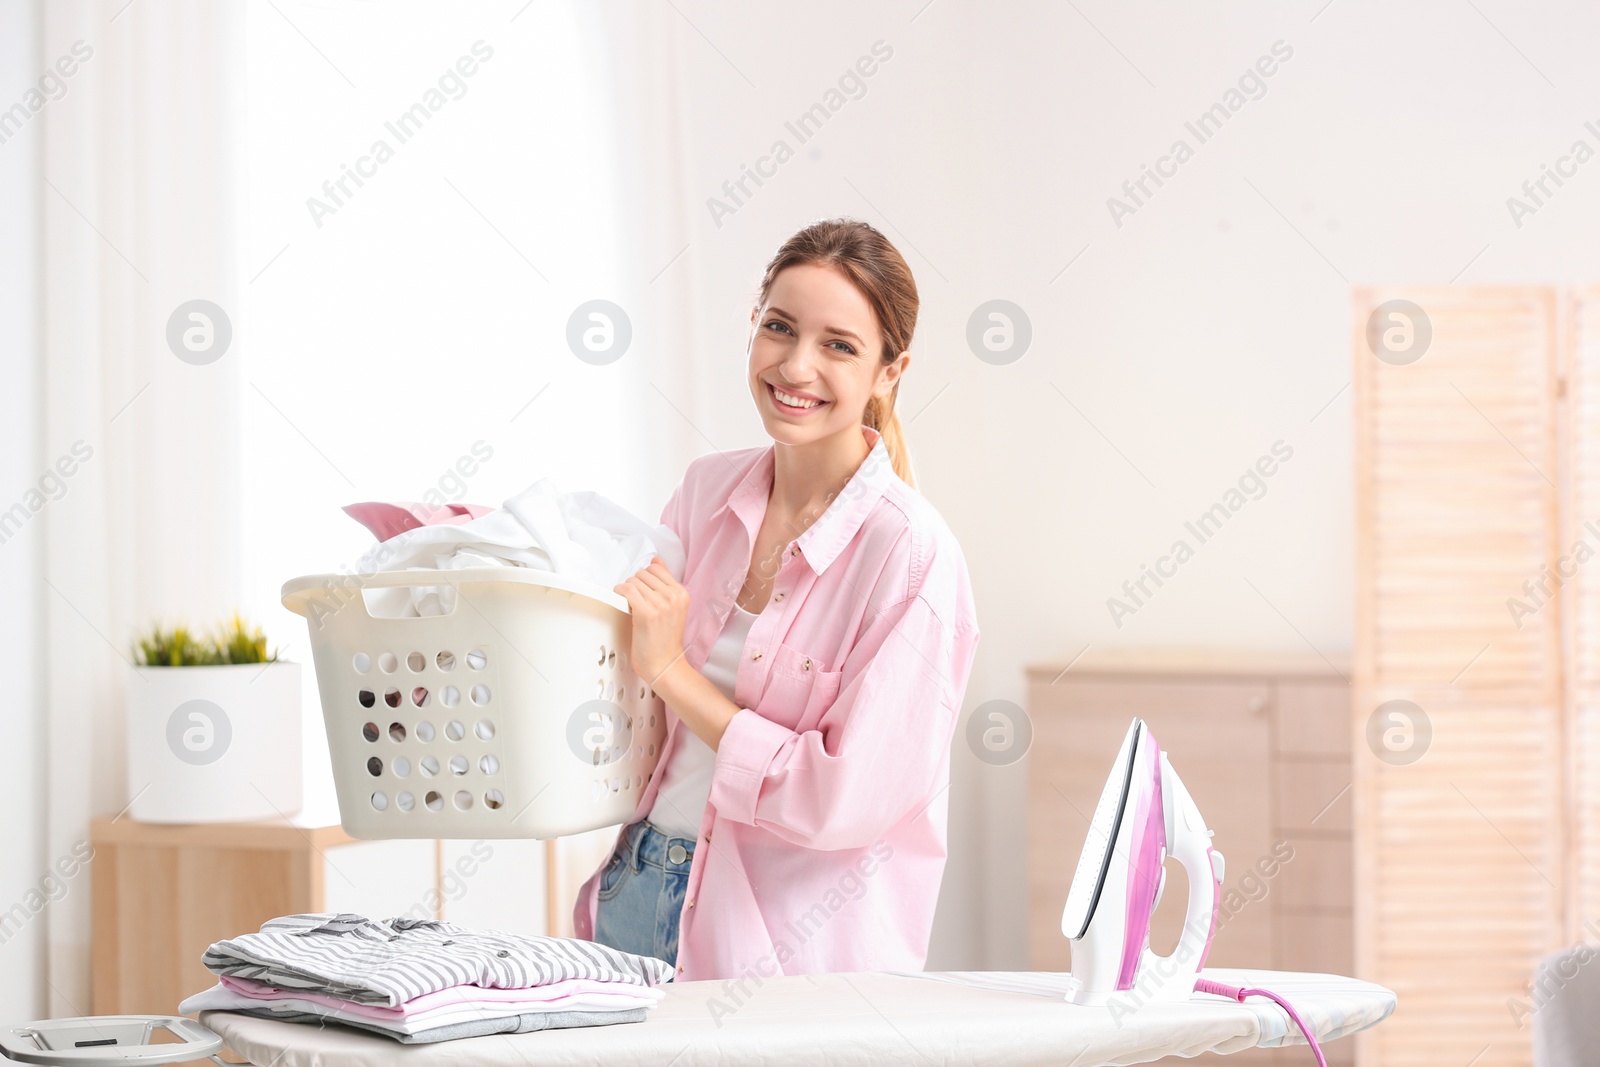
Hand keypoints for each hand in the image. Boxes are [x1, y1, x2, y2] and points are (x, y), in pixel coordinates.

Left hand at [613, 556, 689, 683]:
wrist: (664, 664)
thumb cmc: (665, 639)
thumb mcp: (673, 607)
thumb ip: (665, 582)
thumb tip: (656, 560)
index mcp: (682, 593)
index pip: (657, 568)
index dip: (645, 578)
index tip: (642, 590)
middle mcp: (673, 597)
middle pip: (644, 573)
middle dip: (636, 584)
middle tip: (636, 600)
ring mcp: (660, 604)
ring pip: (634, 581)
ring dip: (627, 590)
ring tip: (631, 604)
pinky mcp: (646, 613)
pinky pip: (627, 590)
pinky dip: (620, 593)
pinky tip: (622, 602)